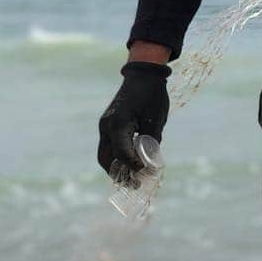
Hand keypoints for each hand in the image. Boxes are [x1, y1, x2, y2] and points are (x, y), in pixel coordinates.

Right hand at [97, 61, 170, 176]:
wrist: (142, 75)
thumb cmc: (152, 95)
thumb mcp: (156, 119)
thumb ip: (152, 141)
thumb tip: (151, 162)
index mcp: (118, 124)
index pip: (122, 154)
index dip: (134, 166)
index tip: (146, 173)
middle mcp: (107, 126)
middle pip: (105, 159)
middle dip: (119, 174)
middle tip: (135, 185)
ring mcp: (105, 126)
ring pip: (105, 155)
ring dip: (116, 168)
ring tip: (133, 179)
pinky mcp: (108, 125)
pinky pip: (109, 147)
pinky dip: (117, 158)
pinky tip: (131, 165)